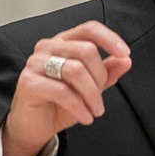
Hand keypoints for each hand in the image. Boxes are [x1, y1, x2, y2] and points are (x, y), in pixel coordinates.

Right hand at [1, 21, 131, 155]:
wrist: (34, 126)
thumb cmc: (59, 103)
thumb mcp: (89, 87)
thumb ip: (106, 72)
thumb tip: (125, 61)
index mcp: (64, 42)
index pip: (89, 29)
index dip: (110, 38)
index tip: (125, 53)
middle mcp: (48, 47)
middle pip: (86, 50)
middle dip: (100, 77)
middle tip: (99, 99)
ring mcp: (35, 63)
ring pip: (76, 70)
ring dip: (92, 94)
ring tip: (95, 110)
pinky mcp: (28, 82)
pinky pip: (62, 91)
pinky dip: (79, 106)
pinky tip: (85, 117)